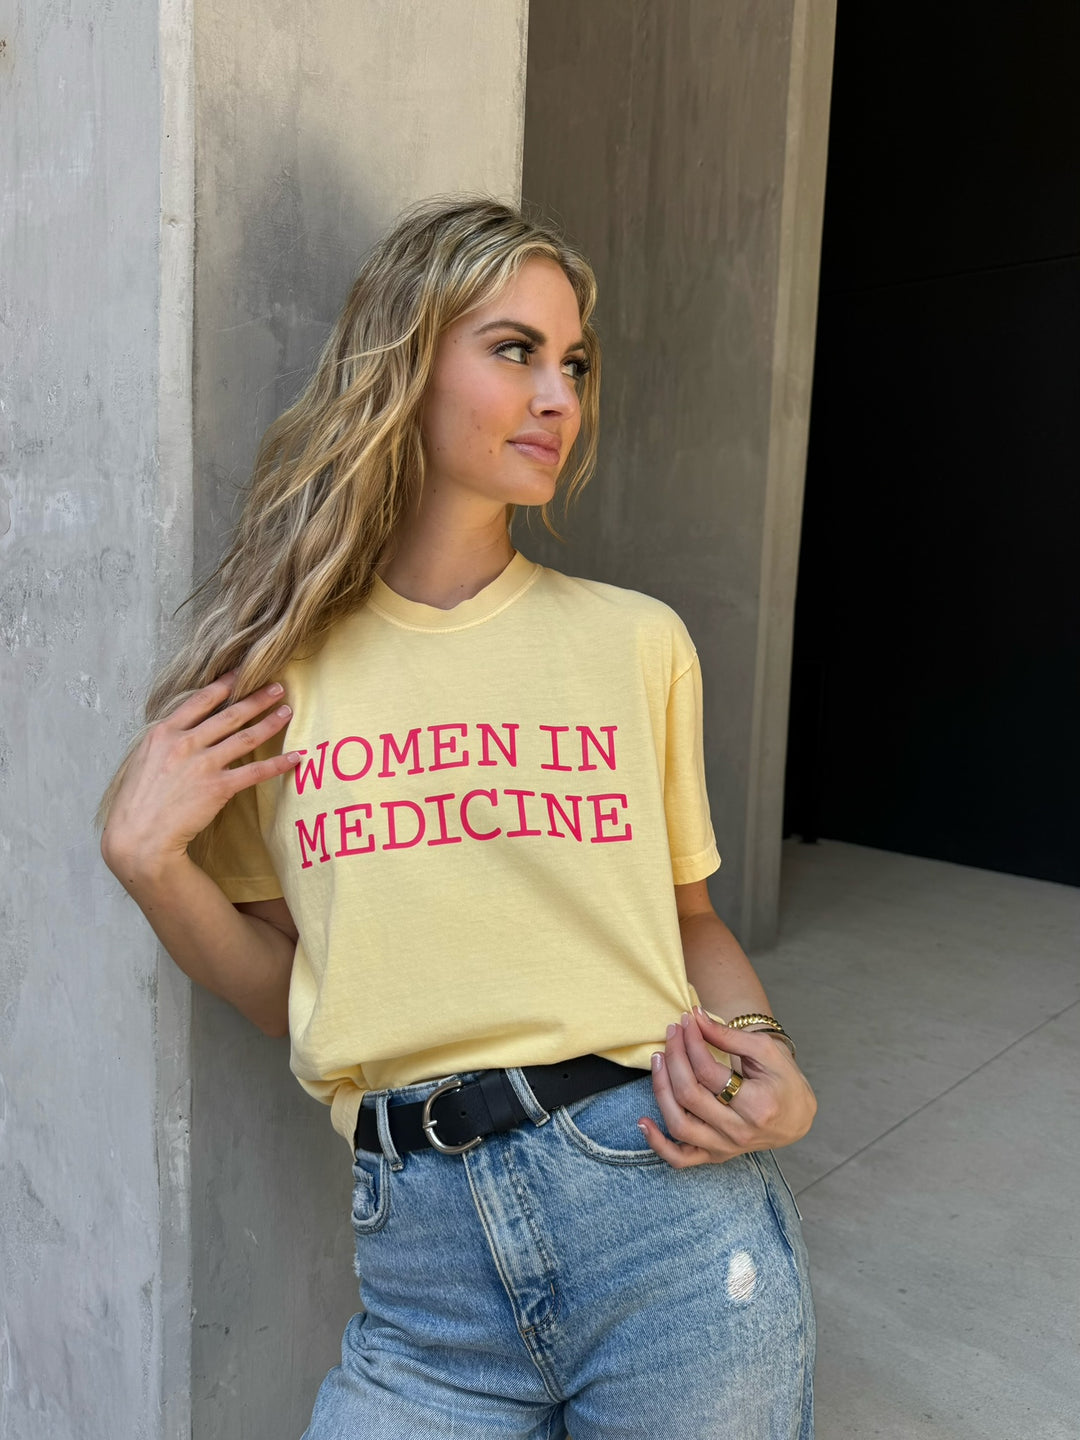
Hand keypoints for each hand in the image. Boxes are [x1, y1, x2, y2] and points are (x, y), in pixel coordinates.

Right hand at [101, 673, 300, 878]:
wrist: (139, 836)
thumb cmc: (137, 802)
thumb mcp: (142, 760)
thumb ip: (165, 742)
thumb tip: (181, 730)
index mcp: (164, 733)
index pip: (201, 700)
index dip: (225, 684)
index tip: (243, 672)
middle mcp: (185, 743)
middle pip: (229, 714)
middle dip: (256, 698)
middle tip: (278, 687)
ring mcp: (203, 764)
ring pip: (245, 737)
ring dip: (270, 723)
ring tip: (287, 712)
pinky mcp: (218, 788)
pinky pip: (254, 772)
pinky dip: (277, 764)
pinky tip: (295, 758)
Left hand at [638, 1007, 816, 1167]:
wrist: (797, 1117)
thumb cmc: (785, 1081)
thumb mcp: (765, 1052)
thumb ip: (728, 1036)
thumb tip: (695, 1016)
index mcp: (758, 1105)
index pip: (708, 1072)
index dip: (692, 1042)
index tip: (687, 1020)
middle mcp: (740, 1132)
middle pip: (689, 1096)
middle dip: (674, 1057)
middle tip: (672, 1032)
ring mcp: (726, 1148)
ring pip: (679, 1125)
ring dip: (660, 1089)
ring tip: (657, 1059)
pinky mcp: (715, 1156)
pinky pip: (680, 1159)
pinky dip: (657, 1143)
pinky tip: (642, 1121)